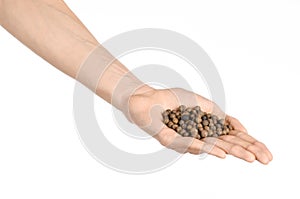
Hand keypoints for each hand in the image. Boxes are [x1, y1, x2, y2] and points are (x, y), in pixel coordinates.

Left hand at [125, 87, 272, 163]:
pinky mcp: (170, 140)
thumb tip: (240, 128)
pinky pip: (188, 144)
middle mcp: (198, 137)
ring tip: (249, 157)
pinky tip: (220, 152)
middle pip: (225, 145)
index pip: (231, 138)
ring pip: (211, 147)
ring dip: (231, 151)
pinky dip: (205, 147)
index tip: (266, 153)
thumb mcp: (204, 105)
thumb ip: (221, 115)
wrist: (148, 98)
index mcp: (206, 130)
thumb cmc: (174, 100)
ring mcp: (185, 140)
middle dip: (245, 151)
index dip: (249, 144)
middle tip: (265, 160)